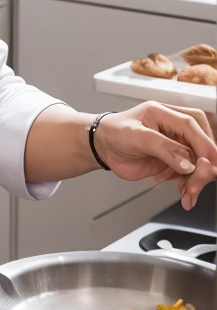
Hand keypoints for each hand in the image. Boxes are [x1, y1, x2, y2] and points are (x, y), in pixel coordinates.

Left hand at [95, 102, 216, 209]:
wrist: (102, 146)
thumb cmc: (114, 133)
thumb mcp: (136, 137)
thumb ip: (163, 149)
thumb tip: (187, 163)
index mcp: (165, 113)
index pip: (192, 125)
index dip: (204, 144)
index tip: (208, 164)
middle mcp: (173, 128)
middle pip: (201, 143)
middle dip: (202, 166)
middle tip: (195, 183)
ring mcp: (174, 145)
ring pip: (197, 161)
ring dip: (196, 180)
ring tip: (189, 195)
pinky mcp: (172, 160)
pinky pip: (188, 173)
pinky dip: (189, 186)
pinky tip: (185, 195)